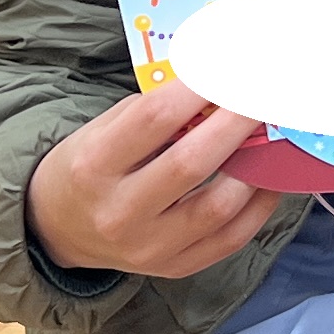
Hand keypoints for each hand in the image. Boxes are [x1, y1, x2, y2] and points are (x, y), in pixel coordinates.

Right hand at [26, 81, 277, 278]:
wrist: (62, 230)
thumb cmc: (90, 166)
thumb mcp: (104, 130)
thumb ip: (155, 112)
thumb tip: (221, 87)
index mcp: (94, 165)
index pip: (154, 118)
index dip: (199, 87)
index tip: (230, 67)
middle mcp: (119, 212)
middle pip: (190, 162)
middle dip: (235, 123)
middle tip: (263, 95)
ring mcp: (149, 247)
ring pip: (218, 207)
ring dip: (255, 166)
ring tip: (271, 136)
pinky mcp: (175, 267)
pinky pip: (231, 238)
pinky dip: (259, 205)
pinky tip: (270, 177)